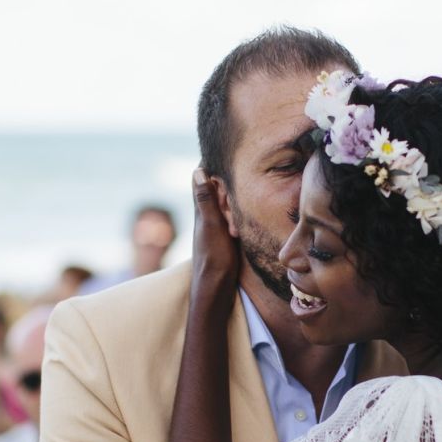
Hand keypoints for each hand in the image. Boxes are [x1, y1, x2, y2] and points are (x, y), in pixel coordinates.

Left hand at [191, 167, 238, 290]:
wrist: (215, 291)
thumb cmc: (214, 259)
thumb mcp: (212, 226)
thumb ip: (206, 200)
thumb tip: (197, 170)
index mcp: (201, 210)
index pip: (201, 177)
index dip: (210, 163)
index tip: (225, 151)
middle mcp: (205, 217)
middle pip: (213, 188)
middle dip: (225, 180)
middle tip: (241, 174)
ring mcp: (214, 229)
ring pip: (223, 204)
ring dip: (233, 198)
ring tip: (245, 194)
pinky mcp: (222, 240)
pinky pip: (230, 219)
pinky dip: (237, 214)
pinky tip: (243, 217)